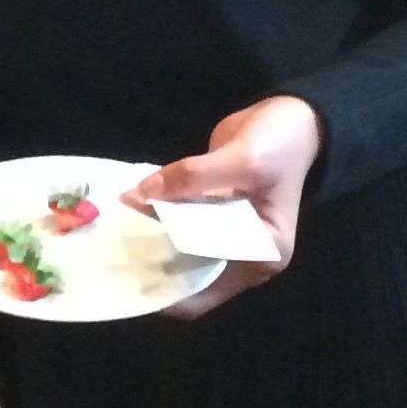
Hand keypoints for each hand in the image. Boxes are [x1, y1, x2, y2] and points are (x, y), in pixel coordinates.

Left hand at [129, 92, 324, 320]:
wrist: (295, 115)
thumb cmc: (282, 145)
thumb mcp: (242, 161)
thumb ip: (191, 178)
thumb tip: (137, 194)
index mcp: (260, 256)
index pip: (206, 291)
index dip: (167, 292)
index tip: (128, 278)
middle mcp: (242, 254)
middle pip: (188, 274)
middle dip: (152, 265)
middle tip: (111, 253)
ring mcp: (225, 232)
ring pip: (178, 247)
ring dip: (150, 238)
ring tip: (112, 231)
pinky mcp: (210, 211)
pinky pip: (178, 221)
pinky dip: (156, 216)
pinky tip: (130, 206)